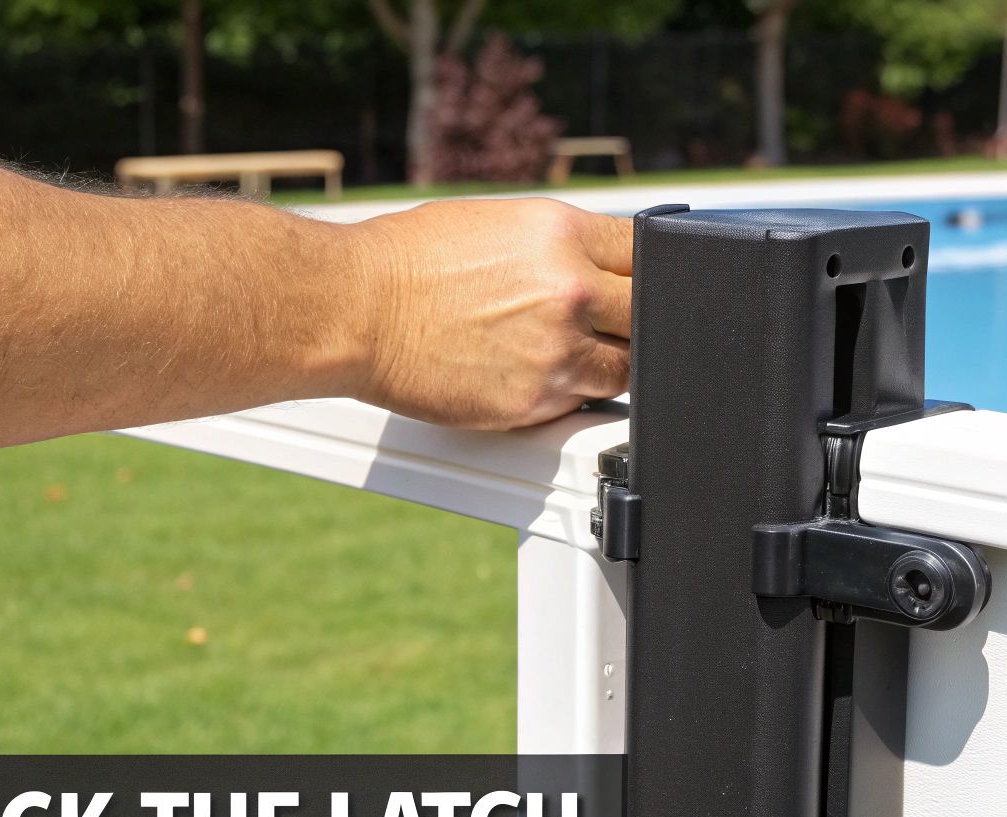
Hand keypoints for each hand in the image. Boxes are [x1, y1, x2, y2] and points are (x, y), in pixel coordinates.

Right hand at [346, 198, 631, 429]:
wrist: (355, 309)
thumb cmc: (410, 261)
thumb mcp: (500, 223)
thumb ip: (563, 246)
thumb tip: (605, 264)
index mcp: (562, 235)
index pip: (649, 251)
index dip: (647, 269)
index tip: (638, 282)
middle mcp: (569, 291)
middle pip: (650, 315)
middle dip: (635, 319)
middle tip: (607, 321)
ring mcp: (556, 351)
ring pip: (625, 369)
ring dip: (607, 362)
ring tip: (563, 349)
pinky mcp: (535, 401)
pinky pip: (580, 403)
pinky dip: (568, 393)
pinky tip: (532, 372)